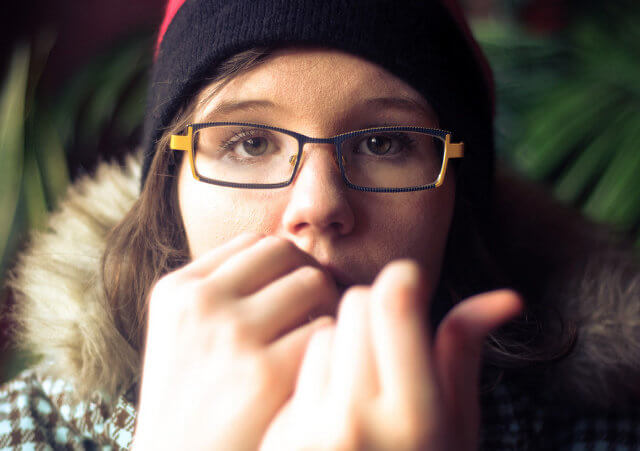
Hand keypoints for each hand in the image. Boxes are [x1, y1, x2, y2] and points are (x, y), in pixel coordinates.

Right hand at [132, 233, 338, 449]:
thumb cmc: (191, 405)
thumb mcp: (182, 337)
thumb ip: (221, 293)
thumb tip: (289, 258)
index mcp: (177, 291)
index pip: (253, 243)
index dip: (284, 264)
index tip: (294, 291)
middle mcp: (200, 303)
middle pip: (285, 253)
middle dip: (308, 275)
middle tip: (318, 308)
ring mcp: (232, 335)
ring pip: (312, 282)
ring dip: (328, 305)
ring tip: (323, 336)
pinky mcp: (266, 375)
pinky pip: (326, 330)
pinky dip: (333, 345)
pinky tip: (322, 367)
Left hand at [259, 260, 522, 450]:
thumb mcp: (457, 425)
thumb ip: (464, 354)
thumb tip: (505, 296)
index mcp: (416, 417)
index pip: (393, 305)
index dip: (404, 278)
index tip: (410, 281)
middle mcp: (358, 421)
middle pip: (357, 303)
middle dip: (378, 311)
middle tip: (391, 344)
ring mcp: (313, 429)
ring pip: (327, 328)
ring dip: (347, 342)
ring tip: (364, 384)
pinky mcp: (282, 433)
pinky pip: (301, 363)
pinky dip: (321, 369)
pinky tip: (334, 403)